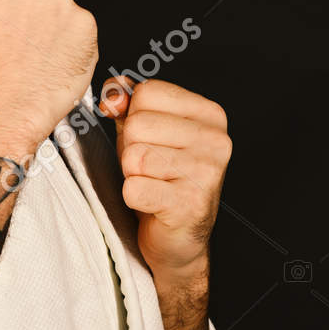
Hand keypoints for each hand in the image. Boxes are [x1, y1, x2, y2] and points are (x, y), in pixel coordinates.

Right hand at [0, 0, 97, 154]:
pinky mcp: (85, 26)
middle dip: (28, 18)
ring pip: (59, 14)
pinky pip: (80, 33)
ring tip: (34, 61)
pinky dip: (71, 48)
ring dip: (51, 32)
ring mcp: (62, 4)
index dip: (2, 11)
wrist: (0, 113)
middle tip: (18, 48)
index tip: (2, 28)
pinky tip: (51, 65)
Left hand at [100, 76, 231, 279]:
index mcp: (209, 115)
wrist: (179, 237)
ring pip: (134, 157)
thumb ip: (127, 105)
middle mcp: (215, 140)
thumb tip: (113, 91)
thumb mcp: (144, 133)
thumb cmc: (162, 180)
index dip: (134, 118)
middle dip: (130, 149)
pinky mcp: (190, 204)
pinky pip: (134, 188)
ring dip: (132, 175)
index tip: (150, 140)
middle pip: (137, 124)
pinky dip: (133, 198)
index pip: (148, 92)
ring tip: (153, 184)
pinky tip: (153, 203)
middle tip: (150, 170)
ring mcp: (206, 172)